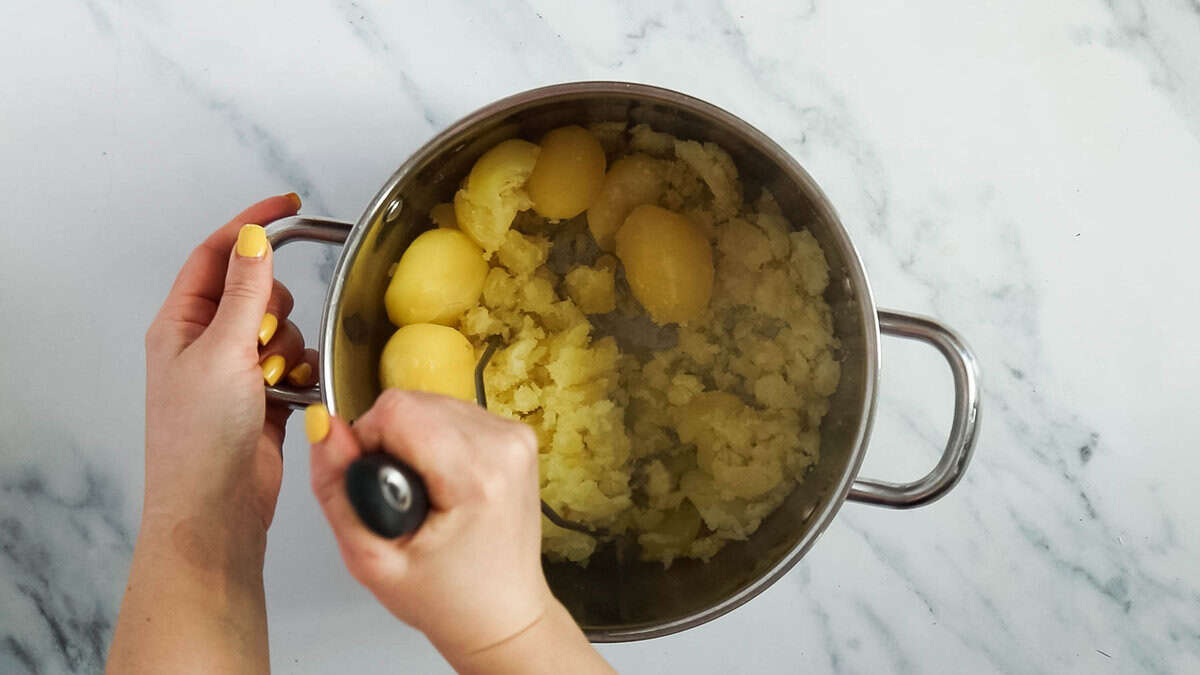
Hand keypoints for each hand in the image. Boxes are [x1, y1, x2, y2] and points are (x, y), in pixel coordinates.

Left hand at [143, 194, 314, 545]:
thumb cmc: (200, 439)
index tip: (286, 205)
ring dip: (289, 351)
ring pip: (283, 329)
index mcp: (180, 323)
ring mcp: (237, 370)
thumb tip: (252, 238)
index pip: (215, 254)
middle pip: (257, 291)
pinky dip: (303, 376)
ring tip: (273, 384)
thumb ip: (244, 291)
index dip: (248, 224)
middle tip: (263, 342)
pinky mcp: (267, 396)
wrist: (217, 509)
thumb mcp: (222, 352)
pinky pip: (299, 363)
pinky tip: (294, 399)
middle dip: (274, 310)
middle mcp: (206, 342)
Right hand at [307, 391, 612, 672]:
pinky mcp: (517, 436)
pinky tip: (443, 484)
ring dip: (413, 441)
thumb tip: (325, 428)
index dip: (368, 443)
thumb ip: (337, 490)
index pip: (396, 410)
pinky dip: (436, 441)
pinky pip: (453, 414)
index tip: (378, 487)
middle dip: (390, 443)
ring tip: (424, 495)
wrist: (502, 615)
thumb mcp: (370, 560)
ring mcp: (515, 437)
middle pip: (413, 402)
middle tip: (401, 498)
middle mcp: (504, 444)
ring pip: (431, 403)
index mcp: (477, 475)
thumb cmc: (445, 598)